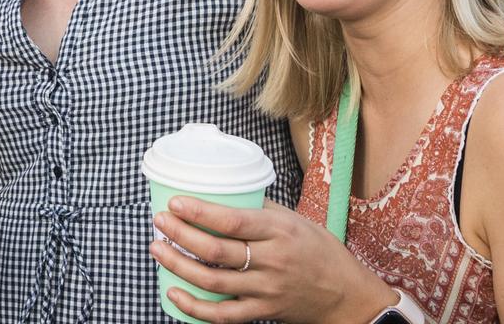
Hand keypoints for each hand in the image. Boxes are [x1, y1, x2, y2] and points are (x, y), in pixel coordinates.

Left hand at [149, 196, 394, 323]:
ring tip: (157, 249)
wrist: (347, 295)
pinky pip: (224, 315)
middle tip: (159, 222)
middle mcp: (273, 261)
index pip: (233, 221)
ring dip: (179, 266)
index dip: (200, 213)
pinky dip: (195, 307)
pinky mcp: (264, 312)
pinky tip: (173, 292)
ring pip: (214, 282)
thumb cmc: (318, 249)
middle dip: (181, 235)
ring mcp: (267, 289)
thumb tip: (220, 192)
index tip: (175, 203)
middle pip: (217, 251)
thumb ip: (259, 208)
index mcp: (279, 231)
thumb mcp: (294, 219)